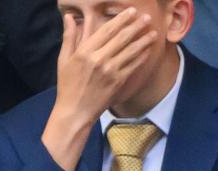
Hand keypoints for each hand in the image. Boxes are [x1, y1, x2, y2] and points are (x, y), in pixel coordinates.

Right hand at [41, 8, 158, 170]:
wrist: (76, 111)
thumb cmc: (68, 85)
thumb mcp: (64, 59)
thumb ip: (69, 37)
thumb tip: (68, 16)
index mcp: (85, 51)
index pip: (107, 30)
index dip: (121, 19)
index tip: (131, 12)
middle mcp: (99, 59)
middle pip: (122, 38)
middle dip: (136, 26)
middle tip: (146, 17)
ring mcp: (111, 71)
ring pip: (131, 51)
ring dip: (144, 40)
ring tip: (153, 32)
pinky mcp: (118, 82)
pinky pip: (133, 66)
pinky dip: (142, 56)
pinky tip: (148, 49)